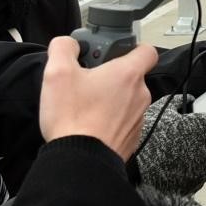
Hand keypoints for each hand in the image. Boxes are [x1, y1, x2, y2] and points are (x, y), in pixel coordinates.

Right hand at [40, 37, 157, 159]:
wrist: (81, 160)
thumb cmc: (73, 117)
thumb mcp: (58, 73)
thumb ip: (64, 48)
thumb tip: (69, 44)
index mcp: (128, 74)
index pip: (147, 50)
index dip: (131, 46)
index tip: (112, 50)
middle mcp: (140, 95)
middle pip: (131, 76)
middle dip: (110, 75)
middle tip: (86, 79)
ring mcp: (138, 118)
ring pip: (127, 99)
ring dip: (110, 98)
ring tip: (84, 104)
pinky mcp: (132, 137)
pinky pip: (123, 120)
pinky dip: (109, 119)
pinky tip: (89, 123)